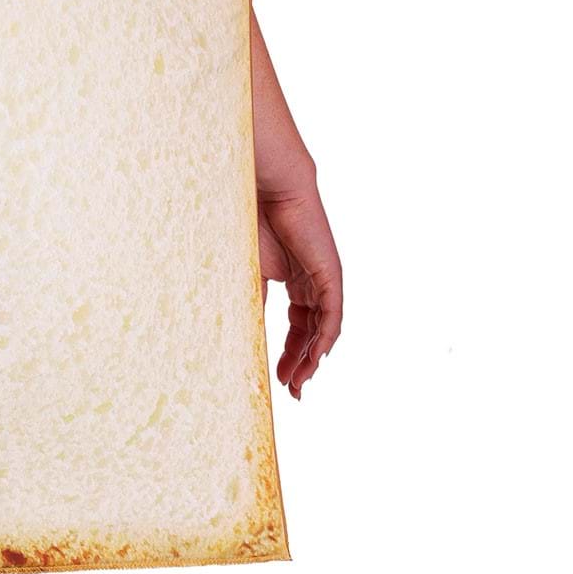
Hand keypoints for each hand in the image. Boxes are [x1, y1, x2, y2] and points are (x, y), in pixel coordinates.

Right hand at [257, 165, 341, 398]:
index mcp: (292, 278)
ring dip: (313, 357)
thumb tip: (240, 334)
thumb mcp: (245, 271)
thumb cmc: (249, 216)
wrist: (265, 184)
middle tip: (291, 390)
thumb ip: (250, 299)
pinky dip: (325, 337)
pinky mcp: (329, 272)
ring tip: (299, 382)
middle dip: (302, 362)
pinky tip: (315, 358)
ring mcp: (322, 277)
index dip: (290, 353)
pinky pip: (332, 313)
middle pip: (312, 331)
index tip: (278, 379)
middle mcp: (311, 281)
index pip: (298, 324)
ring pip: (324, 327)